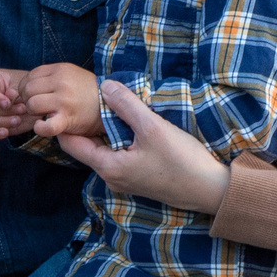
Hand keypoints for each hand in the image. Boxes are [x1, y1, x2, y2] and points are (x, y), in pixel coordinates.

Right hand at [0, 68, 32, 140]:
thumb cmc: (28, 89)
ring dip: (2, 122)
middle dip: (5, 111)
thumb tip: (9, 95)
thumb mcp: (25, 85)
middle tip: (22, 109)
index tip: (7, 103)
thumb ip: (16, 89)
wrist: (36, 101)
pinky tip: (6, 132)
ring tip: (18, 120)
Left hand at [22, 63, 101, 138]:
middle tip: (37, 106)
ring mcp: (64, 101)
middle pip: (28, 89)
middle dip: (28, 99)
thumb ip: (50, 76)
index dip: (26, 87)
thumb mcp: (71, 74)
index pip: (30, 76)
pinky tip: (42, 125)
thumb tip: (26, 86)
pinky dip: (40, 128)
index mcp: (61, 69)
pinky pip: (45, 126)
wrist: (109, 107)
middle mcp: (62, 82)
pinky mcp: (67, 119)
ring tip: (42, 114)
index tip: (34, 95)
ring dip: (33, 112)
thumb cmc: (87, 92)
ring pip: (32, 104)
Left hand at [60, 81, 232, 213]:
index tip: (66, 101)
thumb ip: (126, 105)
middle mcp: (111, 177)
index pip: (71, 144)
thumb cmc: (181, 161)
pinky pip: (118, 155)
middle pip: (87, 146)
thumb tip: (104, 86)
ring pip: (104, 150)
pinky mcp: (138, 178)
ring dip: (105, 130)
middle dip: (86, 123)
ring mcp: (125, 180)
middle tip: (88, 98)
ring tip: (109, 106)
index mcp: (108, 167)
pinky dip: (118, 138)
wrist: (211, 190)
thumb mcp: (153, 127)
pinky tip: (130, 124)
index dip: (65, 123)